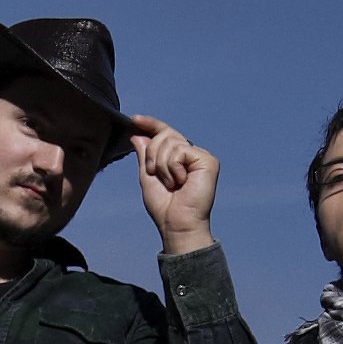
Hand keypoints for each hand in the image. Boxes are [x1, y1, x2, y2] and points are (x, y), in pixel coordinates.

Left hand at [125, 114, 219, 252]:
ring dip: (162, 165)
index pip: (165, 133)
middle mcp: (191, 154)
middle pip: (164, 135)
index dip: (151, 124)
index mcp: (179, 158)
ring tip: (171, 183)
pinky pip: (180, 151)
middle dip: (152, 154)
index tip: (135, 120)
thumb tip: (138, 134)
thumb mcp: (147, 176)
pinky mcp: (207, 161)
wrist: (176, 223)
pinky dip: (172, 168)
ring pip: (170, 142)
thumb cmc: (164, 207)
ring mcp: (200, 156)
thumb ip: (145, 155)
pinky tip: (181, 182)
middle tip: (156, 174)